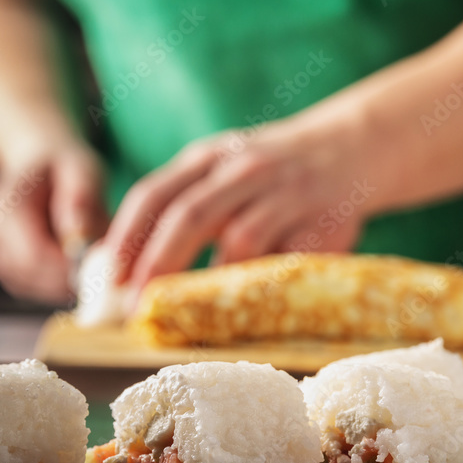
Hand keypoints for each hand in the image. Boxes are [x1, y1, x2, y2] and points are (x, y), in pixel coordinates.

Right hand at [0, 144, 106, 303]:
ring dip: (63, 282)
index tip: (99, 265)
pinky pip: (32, 290)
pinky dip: (56, 284)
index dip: (66, 269)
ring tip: (87, 258)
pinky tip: (72, 264)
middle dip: (68, 278)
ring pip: (32, 288)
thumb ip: (80, 198)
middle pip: (30, 276)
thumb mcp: (81, 169)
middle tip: (101, 266)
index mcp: (5, 205)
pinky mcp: (5, 270)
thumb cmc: (64, 168)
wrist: (40, 168)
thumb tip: (78, 233)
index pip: (31, 255)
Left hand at [105, 112, 381, 292]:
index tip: (111, 276)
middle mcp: (244, 169)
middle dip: (159, 263)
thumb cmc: (271, 173)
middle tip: (138, 305)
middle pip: (190, 215)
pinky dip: (263, 284)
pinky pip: (287, 259)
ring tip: (189, 315)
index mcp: (209, 158)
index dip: (128, 236)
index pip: (156, 194)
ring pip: (240, 239)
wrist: (351, 147)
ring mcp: (285, 192)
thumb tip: (132, 268)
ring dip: (211, 282)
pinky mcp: (322, 219)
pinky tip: (247, 306)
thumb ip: (186, 205)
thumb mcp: (224, 171)